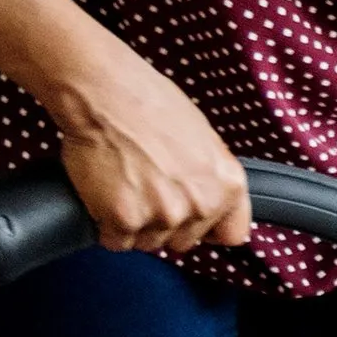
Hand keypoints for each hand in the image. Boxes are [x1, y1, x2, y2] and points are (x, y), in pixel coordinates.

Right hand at [45, 55, 249, 254]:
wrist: (107, 93)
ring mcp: (164, 214)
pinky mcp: (125, 220)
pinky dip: (105, 223)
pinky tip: (105, 192)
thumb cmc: (150, 104)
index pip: (231, 234)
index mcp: (228, 184)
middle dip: (163, 222)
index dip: (207, 228)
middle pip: (183, 241)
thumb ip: (211, 178)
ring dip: (133, 223)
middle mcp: (202, 204)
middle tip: (144, 187)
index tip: (192, 219)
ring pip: (148, 243)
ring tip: (123, 183)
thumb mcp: (204, 139)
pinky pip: (116, 241)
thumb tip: (209, 202)